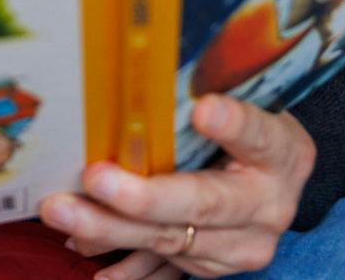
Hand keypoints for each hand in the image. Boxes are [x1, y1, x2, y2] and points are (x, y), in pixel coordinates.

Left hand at [39, 96, 314, 277]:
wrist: (278, 182)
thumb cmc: (253, 132)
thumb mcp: (251, 103)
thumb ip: (206, 98)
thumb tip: (143, 83)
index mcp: (280, 154)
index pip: (257, 136)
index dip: (231, 124)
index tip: (204, 109)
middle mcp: (266, 208)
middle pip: (200, 204)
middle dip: (140, 197)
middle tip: (92, 178)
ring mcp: (241, 246)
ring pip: (171, 241)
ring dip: (112, 229)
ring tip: (64, 212)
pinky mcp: (214, 267)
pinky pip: (165, 269)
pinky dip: (126, 267)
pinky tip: (93, 261)